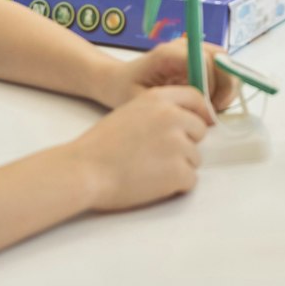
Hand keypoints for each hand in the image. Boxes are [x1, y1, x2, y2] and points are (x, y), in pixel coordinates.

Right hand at [71, 87, 211, 210]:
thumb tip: (187, 122)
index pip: (196, 98)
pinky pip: (190, 180)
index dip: (198, 114)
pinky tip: (152, 184)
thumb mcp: (131, 112)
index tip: (194, 127)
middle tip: (158, 156)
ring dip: (178, 167)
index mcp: (159, 99)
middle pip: (199, 131)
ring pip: (194, 158)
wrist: (84, 171)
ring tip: (148, 171)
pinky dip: (175, 186)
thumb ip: (159, 112)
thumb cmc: (101, 146)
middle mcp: (173, 117)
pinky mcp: (179, 172)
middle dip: (186, 144)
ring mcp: (179, 144)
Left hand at [101, 39, 235, 112]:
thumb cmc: (124, 90)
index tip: (207, 107)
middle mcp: (184, 46)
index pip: (204, 60)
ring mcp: (192, 50)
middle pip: (221, 57)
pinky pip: (220, 68)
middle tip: (217, 110)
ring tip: (215, 108)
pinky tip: (212, 104)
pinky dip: (223, 86)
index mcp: (168, 54)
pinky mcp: (197, 59)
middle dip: (226, 85)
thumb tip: (202, 111)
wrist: (116, 79)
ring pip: (225, 62)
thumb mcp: (141, 101)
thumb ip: (170, 104)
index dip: (212, 84)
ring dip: (227, 86)